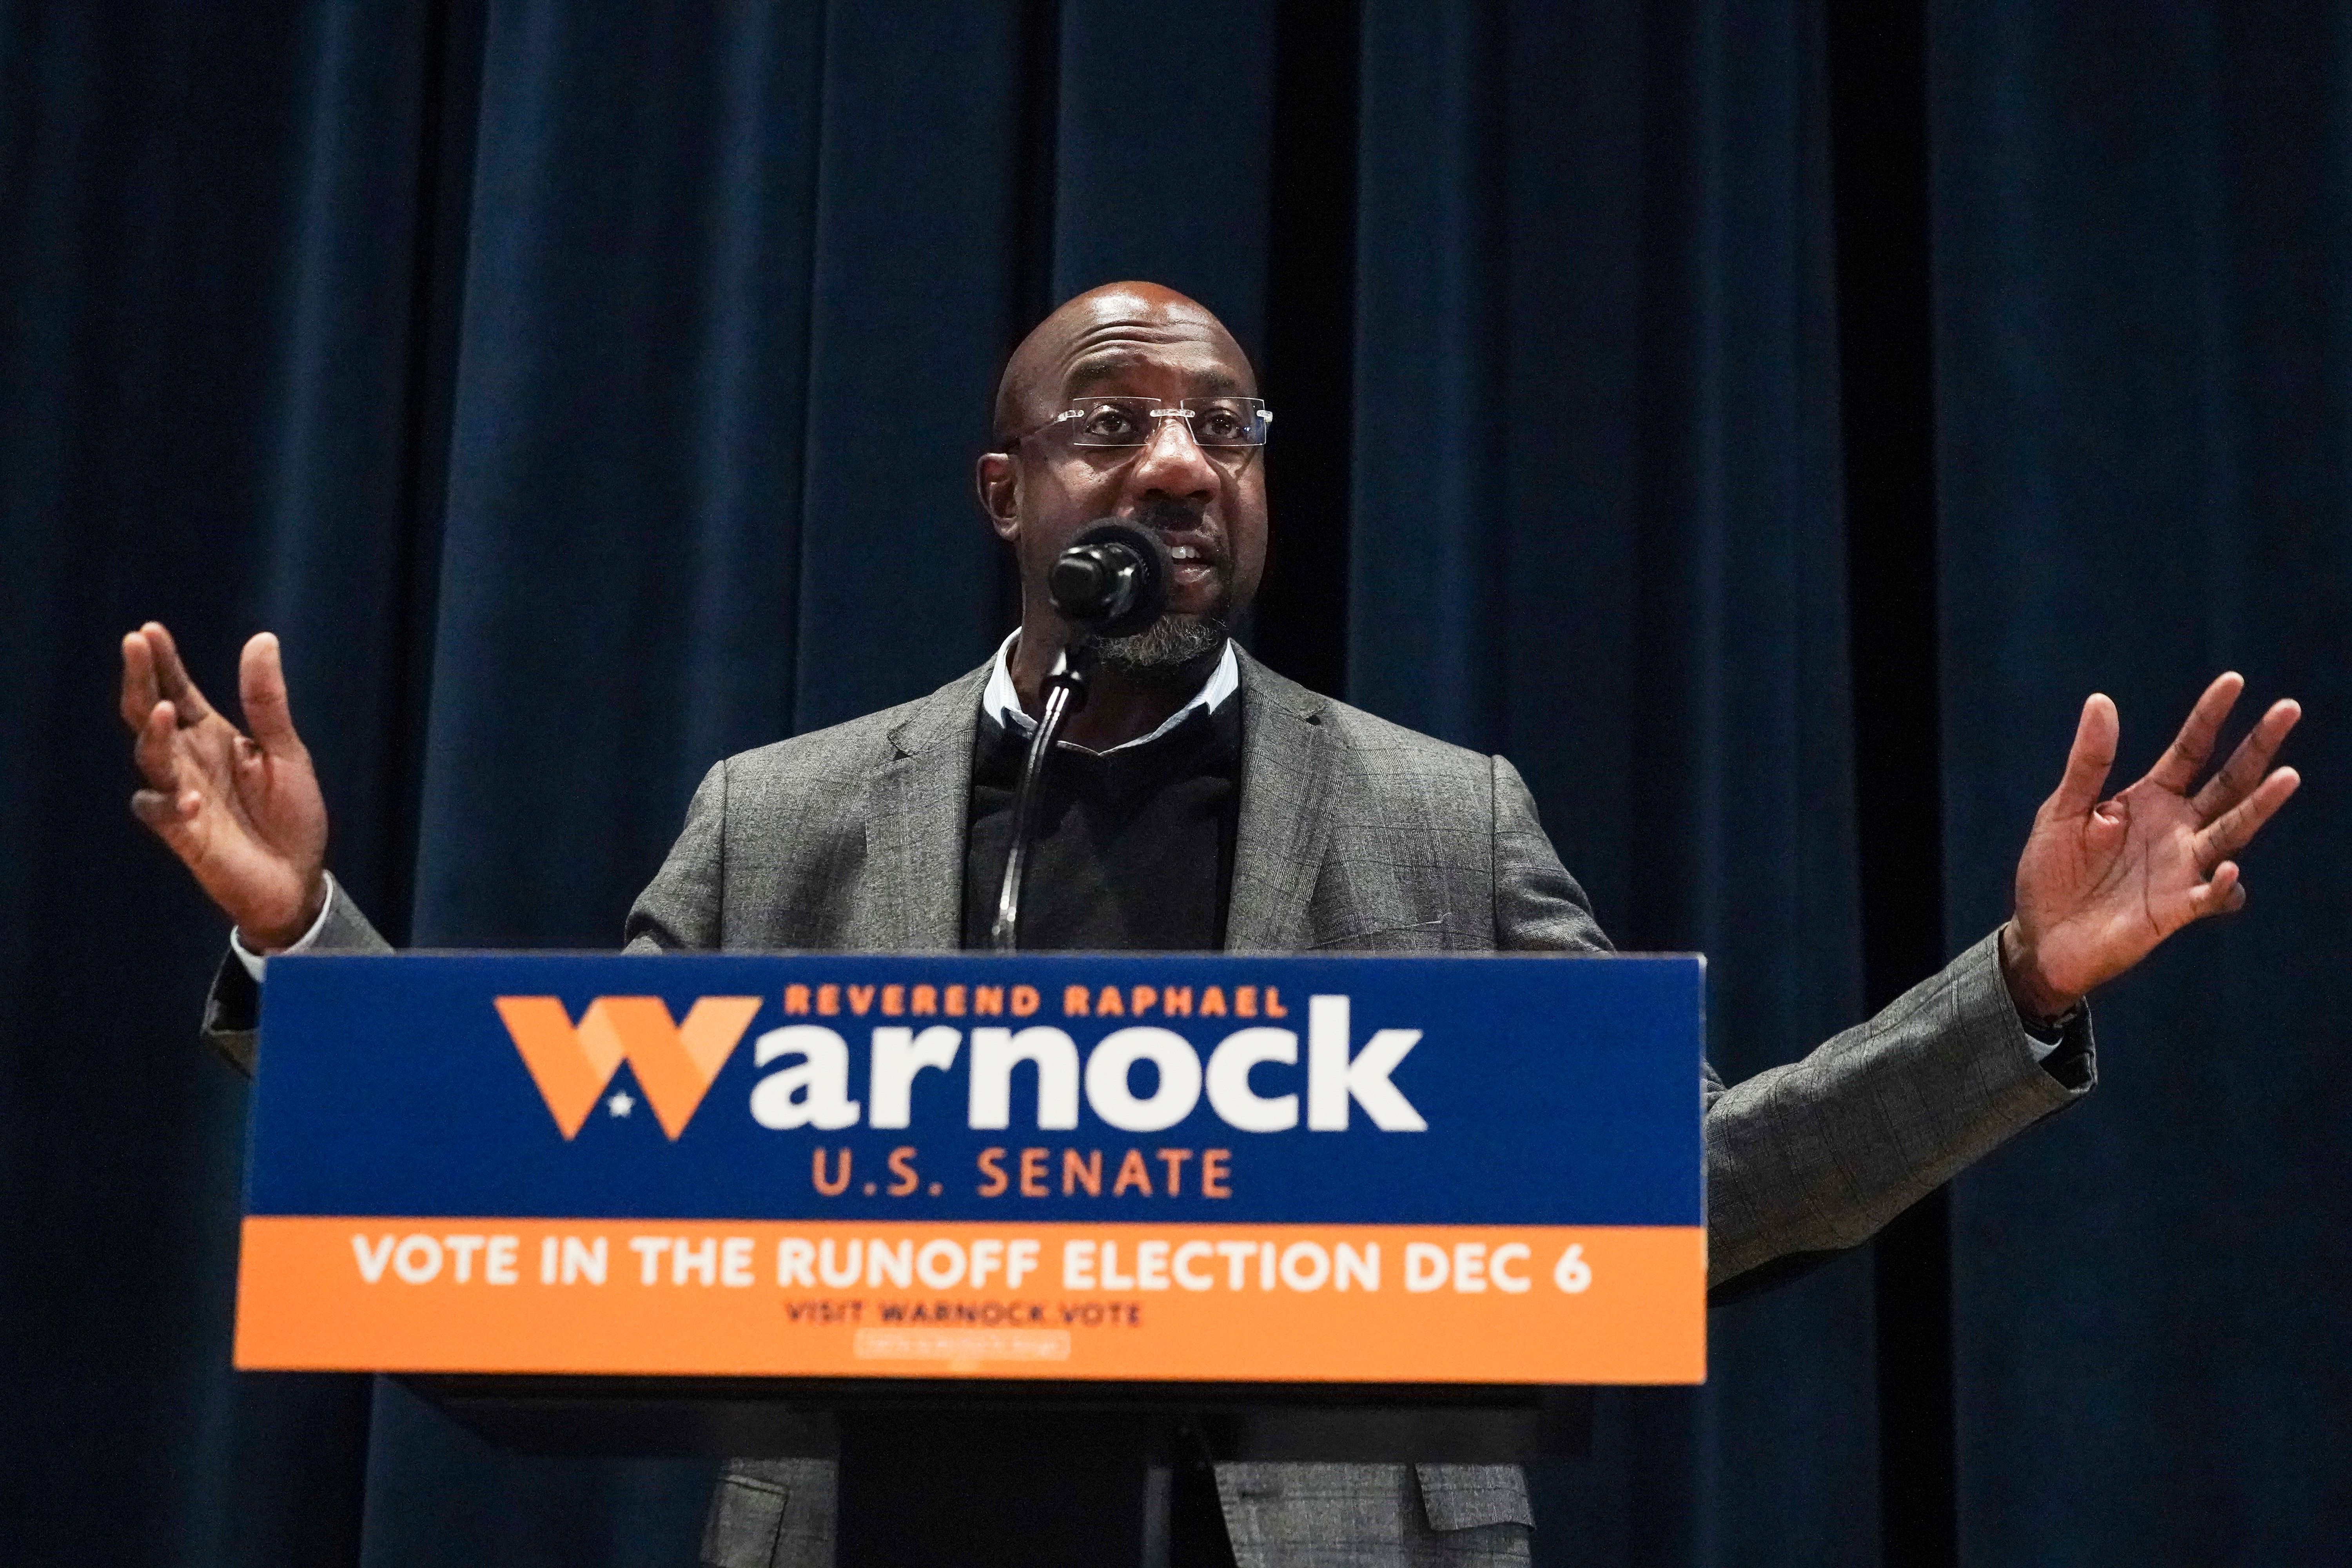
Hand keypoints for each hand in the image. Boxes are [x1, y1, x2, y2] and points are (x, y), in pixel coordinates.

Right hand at [119, 623, 328, 949]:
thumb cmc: (291, 815)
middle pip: (150, 713)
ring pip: (149, 757)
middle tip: (134, 644)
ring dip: (154, 735)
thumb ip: (267, 702)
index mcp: (213, 736)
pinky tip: (192, 799)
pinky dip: (172, 804)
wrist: (298, 876)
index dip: (163, 662)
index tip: (149, 630)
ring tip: (165, 710)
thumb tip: (262, 639)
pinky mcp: (181, 832)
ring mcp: (180, 793)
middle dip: (142, 680)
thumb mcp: (286, 752)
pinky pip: (160, 812)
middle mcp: (189, 760)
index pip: (179, 690)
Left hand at [2003, 672, 2301, 1017]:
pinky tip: (2226, 871)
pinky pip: (2210, 896)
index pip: (2189, 750)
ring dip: (2260, 807)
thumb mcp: (2063, 810)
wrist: (2041, 936)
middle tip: (2288, 709)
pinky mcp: (2175, 910)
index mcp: (2149, 800)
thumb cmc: (2052, 871)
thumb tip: (2101, 699)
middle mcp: (2176, 830)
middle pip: (2227, 783)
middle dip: (2258, 748)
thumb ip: (2088, 762)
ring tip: (2288, 777)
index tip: (2234, 680)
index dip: (2210, 717)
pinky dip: (2223, 885)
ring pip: (2233, 832)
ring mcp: (2181, 868)